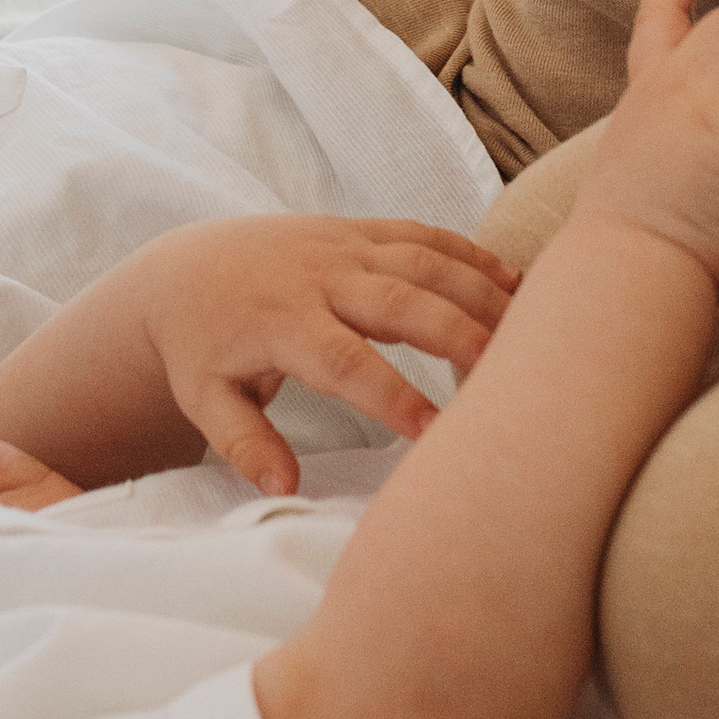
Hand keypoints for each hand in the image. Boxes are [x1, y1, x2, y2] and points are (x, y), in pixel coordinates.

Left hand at [128, 217, 518, 496]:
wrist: (186, 268)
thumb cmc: (202, 347)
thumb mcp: (205, 400)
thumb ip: (244, 442)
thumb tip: (284, 487)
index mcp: (280, 323)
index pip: (344, 361)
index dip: (393, 395)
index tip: (438, 432)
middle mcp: (317, 276)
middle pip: (399, 302)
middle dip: (457, 334)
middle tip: (512, 374)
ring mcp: (341, 245)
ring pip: (422, 261)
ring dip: (478, 291)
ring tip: (532, 329)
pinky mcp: (358, 230)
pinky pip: (420, 233)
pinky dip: (468, 252)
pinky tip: (513, 280)